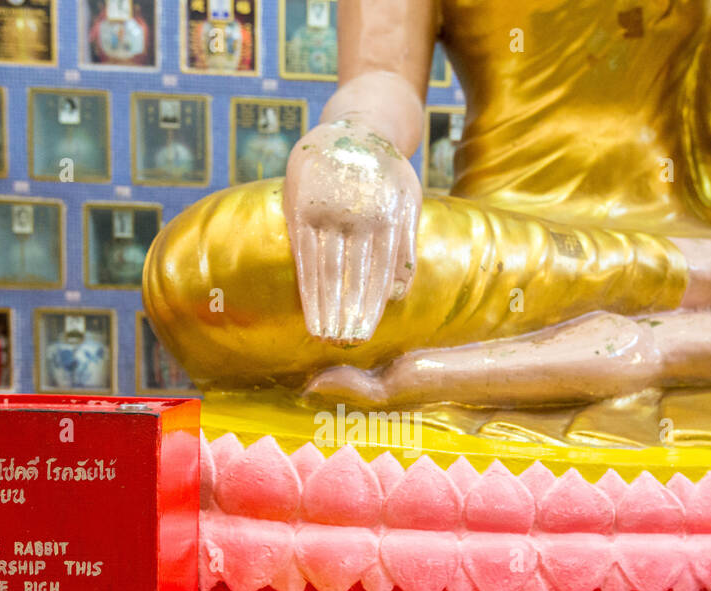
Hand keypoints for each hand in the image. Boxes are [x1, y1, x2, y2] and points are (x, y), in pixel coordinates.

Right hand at [283, 119, 420, 345]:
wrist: (357, 126)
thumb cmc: (387, 173)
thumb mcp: (408, 201)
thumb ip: (406, 245)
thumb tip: (398, 294)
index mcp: (387, 216)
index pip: (377, 273)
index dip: (369, 307)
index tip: (363, 335)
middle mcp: (357, 214)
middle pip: (351, 276)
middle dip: (346, 313)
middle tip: (343, 344)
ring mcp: (327, 210)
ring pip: (326, 268)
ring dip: (325, 305)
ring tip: (324, 335)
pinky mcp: (301, 206)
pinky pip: (304, 253)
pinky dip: (306, 282)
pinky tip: (308, 306)